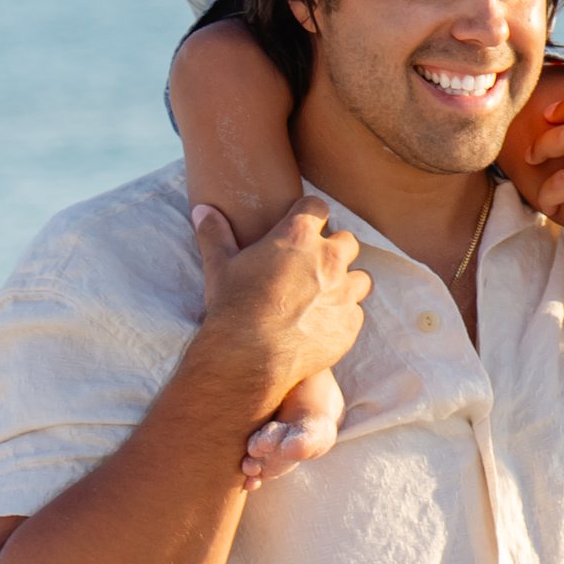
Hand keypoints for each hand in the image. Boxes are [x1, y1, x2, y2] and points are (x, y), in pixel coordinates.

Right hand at [192, 197, 371, 439]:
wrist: (251, 356)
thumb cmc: (233, 307)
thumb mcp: (219, 267)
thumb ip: (214, 235)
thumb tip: (202, 210)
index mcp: (298, 237)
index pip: (317, 207)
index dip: (309, 215)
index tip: (302, 227)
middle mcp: (329, 259)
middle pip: (348, 241)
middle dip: (334, 250)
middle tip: (312, 266)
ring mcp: (344, 292)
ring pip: (361, 277)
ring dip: (346, 283)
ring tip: (323, 296)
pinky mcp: (350, 323)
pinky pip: (356, 313)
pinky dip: (343, 316)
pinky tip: (322, 324)